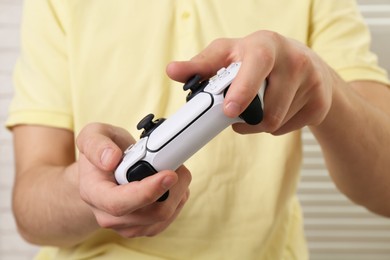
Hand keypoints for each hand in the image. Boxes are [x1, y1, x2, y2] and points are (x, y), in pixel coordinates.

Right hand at [76, 123, 191, 237]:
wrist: (103, 173)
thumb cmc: (100, 153)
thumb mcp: (92, 135)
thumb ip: (96, 144)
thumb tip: (110, 159)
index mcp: (93, 194)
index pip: (118, 203)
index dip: (147, 191)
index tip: (169, 174)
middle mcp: (108, 216)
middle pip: (151, 213)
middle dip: (173, 186)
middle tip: (176, 162)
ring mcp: (128, 226)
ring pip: (164, 216)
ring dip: (178, 190)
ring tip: (173, 168)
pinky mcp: (145, 228)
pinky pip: (170, 218)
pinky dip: (179, 197)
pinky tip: (173, 182)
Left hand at [167, 30, 337, 134]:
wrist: (305, 63)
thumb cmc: (257, 59)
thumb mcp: (229, 55)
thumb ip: (201, 65)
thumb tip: (172, 70)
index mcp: (266, 44)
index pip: (257, 65)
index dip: (243, 89)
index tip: (229, 110)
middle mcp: (294, 59)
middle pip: (265, 109)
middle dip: (245, 117)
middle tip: (236, 108)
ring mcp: (313, 81)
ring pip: (274, 123)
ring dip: (257, 123)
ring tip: (258, 105)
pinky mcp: (321, 103)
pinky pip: (286, 129)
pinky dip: (275, 126)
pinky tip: (277, 108)